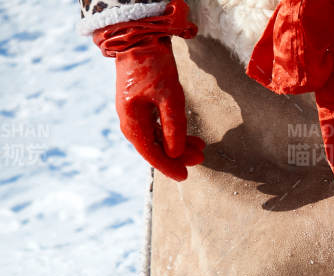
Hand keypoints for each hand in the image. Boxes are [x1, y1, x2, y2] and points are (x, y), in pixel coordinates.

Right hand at [93, 2, 204, 180]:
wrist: (140, 38)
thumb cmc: (153, 66)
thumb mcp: (170, 97)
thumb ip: (174, 127)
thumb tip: (175, 153)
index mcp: (131, 119)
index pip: (150, 152)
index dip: (168, 166)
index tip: (184, 176)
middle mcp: (130, 119)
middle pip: (154, 146)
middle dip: (177, 154)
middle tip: (200, 158)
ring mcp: (134, 112)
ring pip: (157, 137)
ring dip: (178, 143)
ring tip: (200, 147)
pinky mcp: (141, 104)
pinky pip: (157, 126)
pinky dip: (173, 132)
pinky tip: (189, 136)